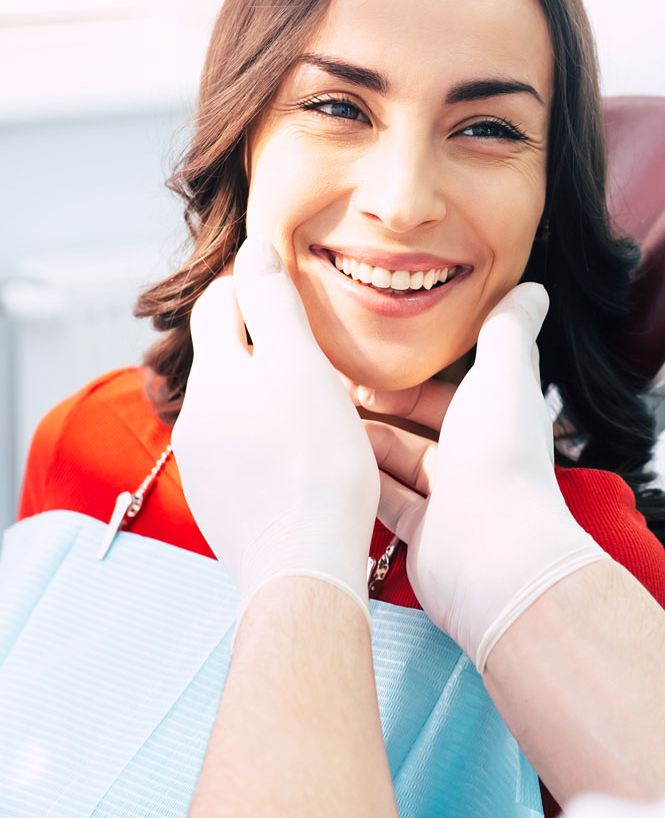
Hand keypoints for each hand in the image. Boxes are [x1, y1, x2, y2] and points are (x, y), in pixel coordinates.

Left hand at [172, 237, 378, 624]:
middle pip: (225, 357)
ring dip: (267, 395)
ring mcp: (206, 466)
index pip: (217, 306)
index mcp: (214, 378)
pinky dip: (267, 439)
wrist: (305, 565)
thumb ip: (274, 304)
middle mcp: (197, 419)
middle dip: (261, 344)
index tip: (290, 299)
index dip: (252, 290)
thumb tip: (253, 252)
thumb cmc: (315, 462)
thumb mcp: (301, 365)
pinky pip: (241, 451)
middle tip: (312, 352)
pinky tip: (302, 458)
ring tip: (315, 410)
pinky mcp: (222, 503)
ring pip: (235, 406)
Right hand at [358, 283, 608, 671]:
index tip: (369, 360)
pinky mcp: (426, 534)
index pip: (452, 387)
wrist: (494, 552)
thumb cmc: (498, 453)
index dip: (413, 375)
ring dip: (365, 443)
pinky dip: (364, 482)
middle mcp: (477, 456)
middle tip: (333, 392)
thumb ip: (510, 327)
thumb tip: (534, 289)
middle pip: (418, 425)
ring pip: (398, 461)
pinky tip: (332, 464)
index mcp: (497, 416)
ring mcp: (452, 499)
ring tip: (323, 424)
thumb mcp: (503, 372)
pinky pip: (388, 500)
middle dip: (379, 407)